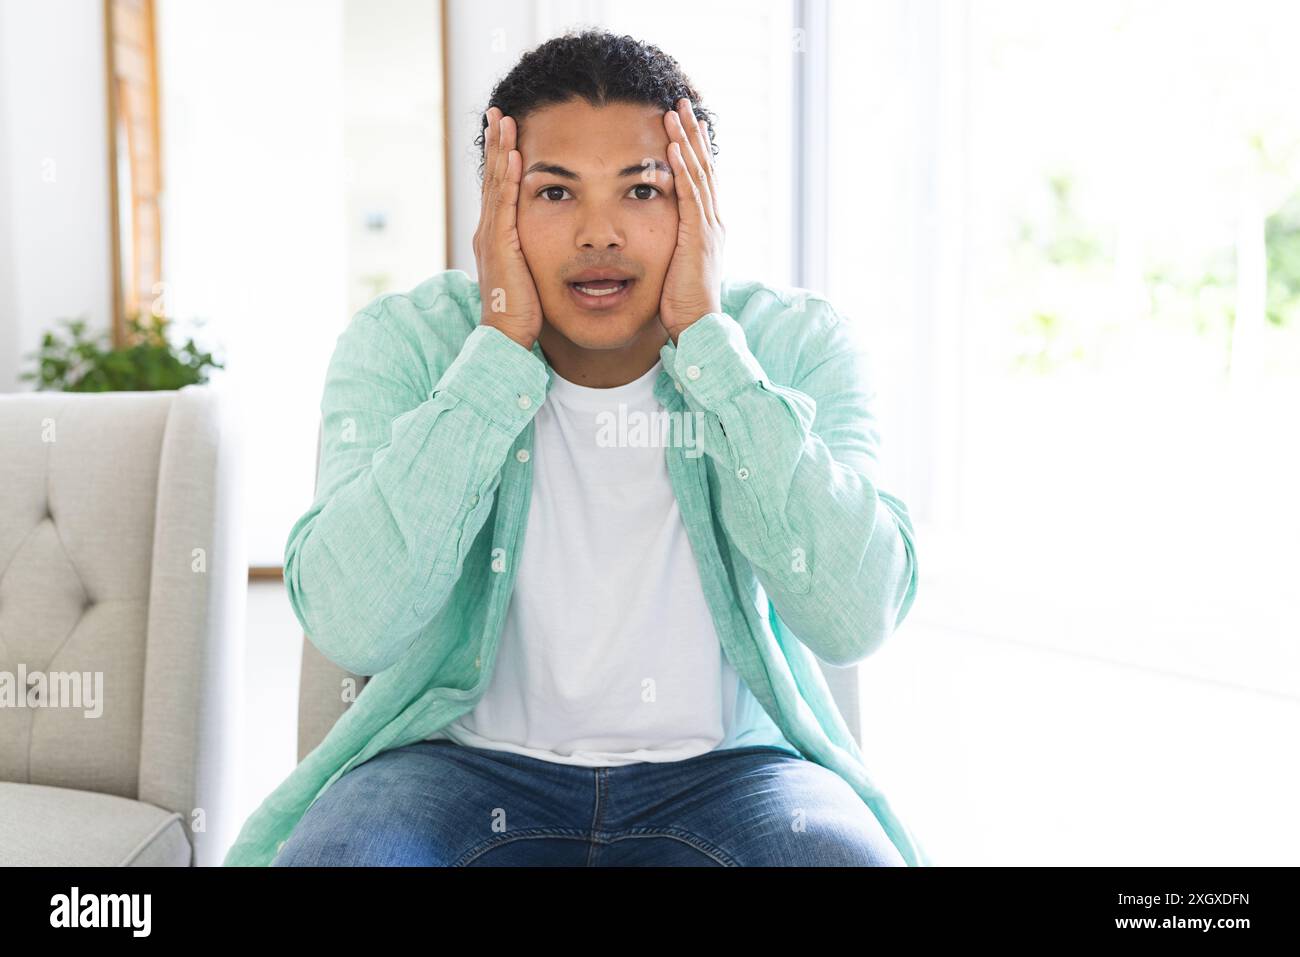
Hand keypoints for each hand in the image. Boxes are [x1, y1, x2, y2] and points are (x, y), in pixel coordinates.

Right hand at [473, 106, 543, 350]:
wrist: (507, 336)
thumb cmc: (523, 311)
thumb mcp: (530, 273)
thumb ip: (534, 254)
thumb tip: (549, 244)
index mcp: (497, 235)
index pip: (499, 187)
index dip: (502, 157)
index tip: (507, 130)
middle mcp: (489, 230)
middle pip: (493, 176)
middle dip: (496, 142)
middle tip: (499, 111)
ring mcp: (491, 236)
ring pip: (495, 183)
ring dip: (500, 149)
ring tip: (504, 119)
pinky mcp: (500, 245)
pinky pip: (505, 205)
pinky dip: (507, 178)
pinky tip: (513, 156)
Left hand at [658, 97, 724, 343]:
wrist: (697, 326)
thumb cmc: (682, 305)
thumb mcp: (675, 268)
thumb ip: (670, 247)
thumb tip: (657, 239)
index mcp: (707, 228)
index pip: (701, 180)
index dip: (694, 151)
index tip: (686, 125)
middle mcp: (712, 222)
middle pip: (703, 167)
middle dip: (692, 134)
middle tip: (683, 103)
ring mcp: (707, 227)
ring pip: (697, 173)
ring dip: (685, 140)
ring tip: (675, 111)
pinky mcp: (697, 236)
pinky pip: (689, 194)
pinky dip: (682, 167)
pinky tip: (672, 145)